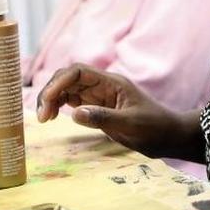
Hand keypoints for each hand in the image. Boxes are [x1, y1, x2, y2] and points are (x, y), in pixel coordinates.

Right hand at [36, 64, 199, 159]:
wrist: (168, 137)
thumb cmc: (155, 128)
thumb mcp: (131, 124)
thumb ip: (103, 118)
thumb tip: (74, 113)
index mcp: (112, 82)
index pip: (78, 72)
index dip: (59, 83)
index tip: (48, 102)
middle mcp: (103, 86)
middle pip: (68, 78)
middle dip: (51, 91)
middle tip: (42, 116)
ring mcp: (99, 96)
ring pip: (67, 89)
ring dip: (52, 99)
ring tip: (44, 118)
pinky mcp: (98, 108)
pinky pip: (72, 101)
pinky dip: (59, 106)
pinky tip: (52, 117)